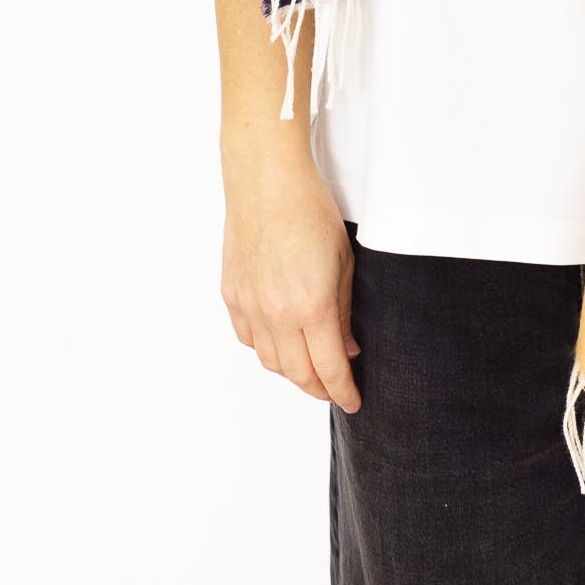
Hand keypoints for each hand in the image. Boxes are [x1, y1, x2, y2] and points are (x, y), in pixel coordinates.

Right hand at [221, 158, 362, 411]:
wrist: (266, 182)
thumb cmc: (310, 211)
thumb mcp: (344, 261)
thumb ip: (344, 311)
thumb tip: (347, 349)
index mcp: (311, 306)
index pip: (328, 368)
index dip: (342, 391)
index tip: (353, 401)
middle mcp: (276, 314)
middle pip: (297, 374)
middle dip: (319, 388)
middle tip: (334, 389)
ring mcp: (249, 306)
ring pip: (270, 361)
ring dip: (292, 372)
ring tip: (310, 368)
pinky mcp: (231, 295)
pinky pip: (248, 339)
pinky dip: (266, 348)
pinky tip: (280, 342)